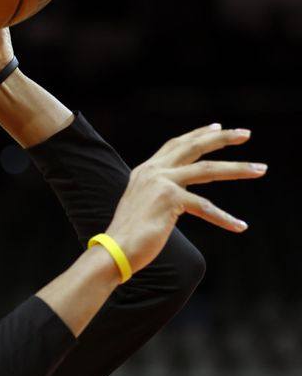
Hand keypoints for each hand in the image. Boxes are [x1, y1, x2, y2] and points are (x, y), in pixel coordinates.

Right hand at [106, 123, 266, 273]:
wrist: (115, 248)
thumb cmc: (129, 233)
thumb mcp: (141, 204)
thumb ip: (157, 193)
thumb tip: (175, 196)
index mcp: (145, 170)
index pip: (175, 145)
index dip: (197, 134)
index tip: (218, 127)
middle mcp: (153, 171)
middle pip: (193, 146)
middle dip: (222, 138)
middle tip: (245, 134)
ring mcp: (161, 183)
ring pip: (207, 170)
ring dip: (237, 169)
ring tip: (260, 169)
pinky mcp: (170, 199)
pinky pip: (205, 207)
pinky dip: (224, 218)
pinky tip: (239, 226)